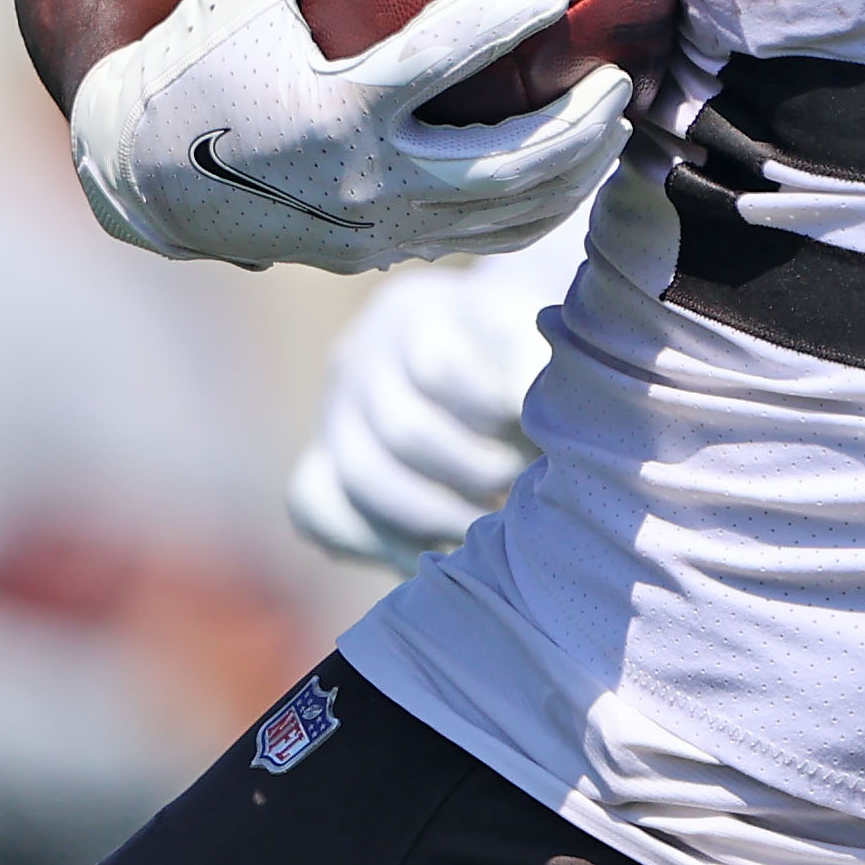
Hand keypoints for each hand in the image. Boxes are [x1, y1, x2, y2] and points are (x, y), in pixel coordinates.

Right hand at [67, 0, 630, 273]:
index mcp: (334, 106)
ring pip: (508, 215)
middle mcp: (363, 178)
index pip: (438, 60)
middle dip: (580, 125)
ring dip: (576, 175)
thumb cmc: (195, 55)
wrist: (142, 176)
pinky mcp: (379, 256)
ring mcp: (377, 228)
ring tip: (618, 126)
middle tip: (620, 77)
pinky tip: (569, 169)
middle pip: (507, 165)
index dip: (503, 20)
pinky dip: (535, 209)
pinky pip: (479, 237)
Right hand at [286, 220, 574, 569]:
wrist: (476, 358)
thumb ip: (534, 366)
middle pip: (405, 430)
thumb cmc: (519, 351)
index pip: (439, 365)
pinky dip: (379, 541)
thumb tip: (548, 413)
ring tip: (492, 527)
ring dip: (438, 515)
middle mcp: (362, 354)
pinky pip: (321, 510)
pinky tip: (437, 553)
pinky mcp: (316, 465)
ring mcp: (332, 412)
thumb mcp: (535, 337)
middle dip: (478, 469)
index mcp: (419, 311)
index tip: (547, 436)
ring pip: (364, 477)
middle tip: (526, 485)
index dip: (495, 409)